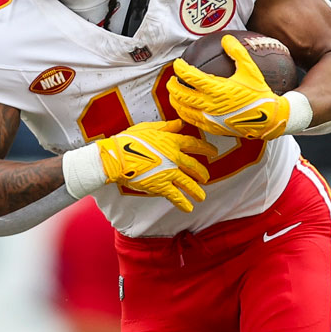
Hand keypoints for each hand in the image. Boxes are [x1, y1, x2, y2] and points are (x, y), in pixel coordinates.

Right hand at [93, 121, 211, 210]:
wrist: (117, 157)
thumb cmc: (128, 140)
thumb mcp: (148, 128)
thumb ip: (166, 127)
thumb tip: (180, 123)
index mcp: (171, 141)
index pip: (194, 144)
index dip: (205, 147)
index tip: (213, 151)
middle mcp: (174, 157)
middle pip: (194, 166)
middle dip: (202, 173)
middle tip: (206, 178)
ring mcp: (169, 172)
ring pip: (188, 183)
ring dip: (196, 190)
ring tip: (201, 197)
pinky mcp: (161, 186)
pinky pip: (176, 196)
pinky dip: (183, 203)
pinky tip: (189, 208)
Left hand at [168, 37, 294, 138]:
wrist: (268, 119)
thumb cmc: (259, 94)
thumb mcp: (250, 70)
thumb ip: (237, 53)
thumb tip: (226, 39)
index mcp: (218, 89)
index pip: (191, 77)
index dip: (181, 69)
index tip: (178, 64)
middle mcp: (210, 105)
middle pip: (182, 94)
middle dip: (173, 86)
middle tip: (171, 79)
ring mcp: (210, 118)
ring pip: (184, 109)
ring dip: (175, 100)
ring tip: (173, 94)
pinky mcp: (212, 127)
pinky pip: (192, 121)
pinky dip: (184, 113)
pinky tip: (184, 109)